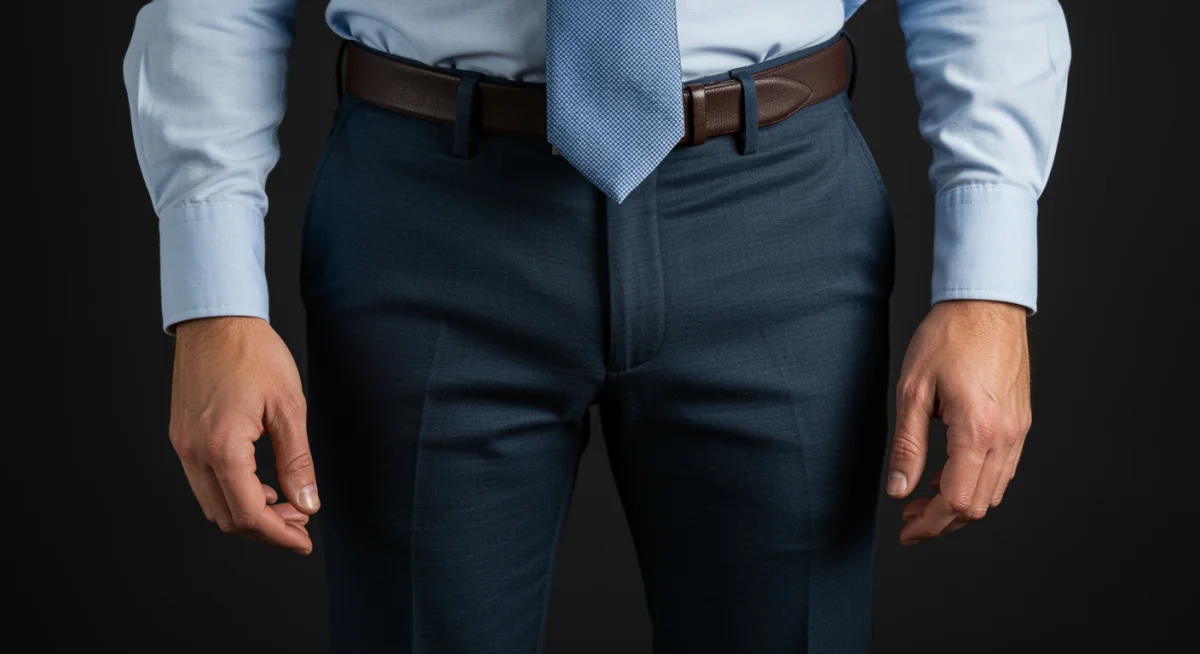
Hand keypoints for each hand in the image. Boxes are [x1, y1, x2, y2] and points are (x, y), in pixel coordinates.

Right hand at [169, 316, 318, 553]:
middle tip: (301, 520)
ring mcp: (183, 446)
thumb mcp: (289, 407)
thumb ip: (297, 461)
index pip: (249, 514)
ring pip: (213, 504)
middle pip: (228, 517)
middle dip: (266, 528)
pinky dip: (233, 492)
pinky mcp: (182, 437)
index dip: (280, 534)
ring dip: (248, 512)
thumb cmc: (255, 354)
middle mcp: (194, 452)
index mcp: (222, 447)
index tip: (304, 540)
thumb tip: (307, 504)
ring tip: (285, 502)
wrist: (217, 320)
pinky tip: (260, 483)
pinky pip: (204, 482)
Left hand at [887, 300, 1031, 544]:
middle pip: (978, 504)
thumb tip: (899, 489)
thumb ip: (907, 445)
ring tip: (923, 499)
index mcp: (977, 430)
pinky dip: (975, 482)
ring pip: (993, 491)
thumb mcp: (913, 390)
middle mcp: (1006, 436)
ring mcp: (1018, 430)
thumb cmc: (948, 338)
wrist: (986, 304)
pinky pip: (1002, 469)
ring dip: (959, 504)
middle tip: (908, 518)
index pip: (958, 501)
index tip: (907, 530)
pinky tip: (947, 474)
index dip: (930, 524)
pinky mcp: (1021, 422)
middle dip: (942, 520)